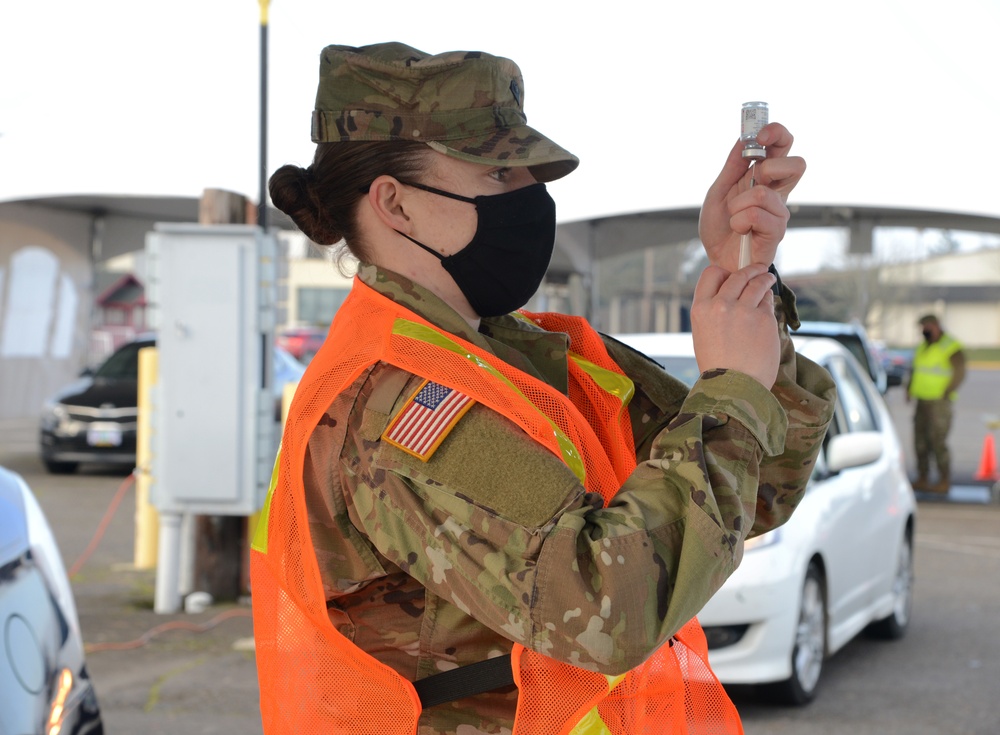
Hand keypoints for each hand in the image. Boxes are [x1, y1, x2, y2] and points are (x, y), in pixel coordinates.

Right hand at [691, 263, 778, 388]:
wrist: (733, 388)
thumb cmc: (718, 366)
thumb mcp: (703, 334)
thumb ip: (713, 313)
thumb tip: (731, 297)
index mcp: (700, 309)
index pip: (711, 274)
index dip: (723, 273)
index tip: (731, 275)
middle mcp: (720, 306)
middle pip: (737, 276)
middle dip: (750, 270)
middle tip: (759, 270)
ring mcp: (743, 311)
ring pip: (756, 283)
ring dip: (764, 279)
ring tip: (768, 279)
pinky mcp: (763, 319)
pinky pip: (767, 302)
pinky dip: (768, 300)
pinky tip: (768, 302)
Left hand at [698, 123, 805, 272]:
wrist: (717, 259)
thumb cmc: (719, 228)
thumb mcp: (718, 192)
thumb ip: (732, 167)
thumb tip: (743, 139)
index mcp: (765, 178)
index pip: (784, 146)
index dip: (778, 133)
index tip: (760, 134)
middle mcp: (778, 193)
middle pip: (797, 164)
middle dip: (769, 168)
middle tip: (750, 180)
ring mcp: (780, 213)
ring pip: (763, 193)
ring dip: (738, 205)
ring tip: (734, 218)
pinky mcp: (776, 232)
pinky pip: (756, 214)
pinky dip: (739, 221)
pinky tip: (739, 230)